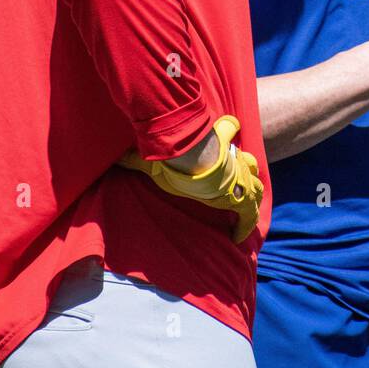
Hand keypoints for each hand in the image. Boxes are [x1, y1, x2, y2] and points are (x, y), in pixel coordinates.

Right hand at [117, 116, 262, 242]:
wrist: (190, 161)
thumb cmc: (174, 157)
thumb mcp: (153, 157)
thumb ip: (134, 157)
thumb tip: (112, 157)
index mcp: (215, 146)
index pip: (228, 130)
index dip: (228, 131)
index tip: (228, 131)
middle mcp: (231, 160)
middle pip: (249, 162)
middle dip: (247, 170)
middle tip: (242, 183)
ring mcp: (238, 178)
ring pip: (256, 184)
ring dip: (252, 194)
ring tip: (246, 207)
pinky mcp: (239, 197)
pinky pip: (249, 213)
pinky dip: (245, 225)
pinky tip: (238, 237)